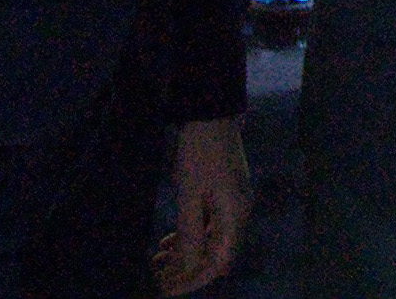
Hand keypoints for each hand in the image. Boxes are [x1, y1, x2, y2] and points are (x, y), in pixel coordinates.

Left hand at [154, 117, 250, 295]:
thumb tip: (188, 267)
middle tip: (156, 277)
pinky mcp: (225, 195)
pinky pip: (209, 226)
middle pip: (215, 256)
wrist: (212, 114)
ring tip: (157, 260)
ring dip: (186, 254)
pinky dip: (190, 236)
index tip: (166, 289)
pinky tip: (169, 241)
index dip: (192, 281)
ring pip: (210, 241)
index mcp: (234, 216)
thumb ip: (190, 234)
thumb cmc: (200, 153)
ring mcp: (233, 204)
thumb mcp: (190, 195)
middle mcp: (238, 214)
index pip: (217, 264)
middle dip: (186, 270)